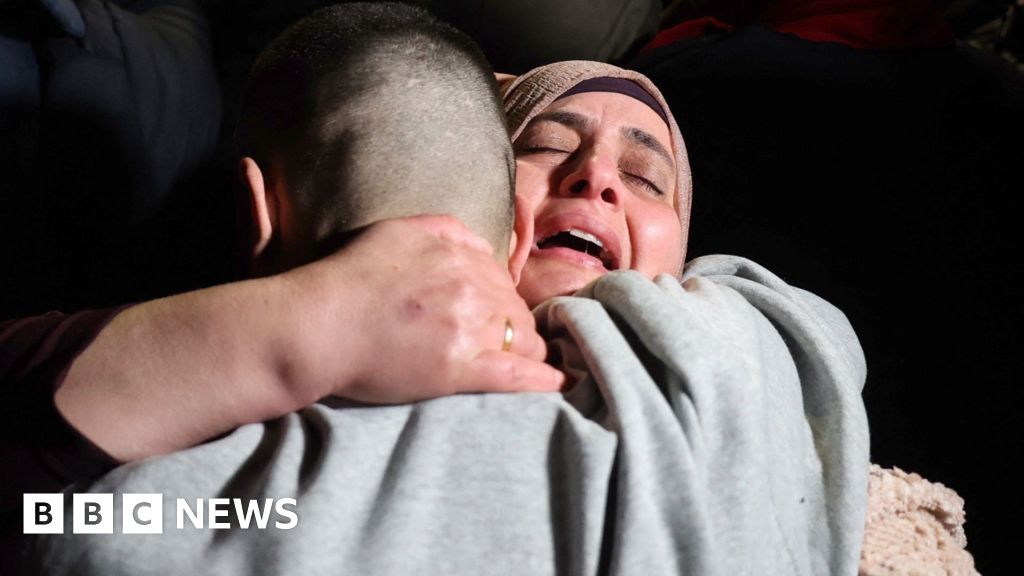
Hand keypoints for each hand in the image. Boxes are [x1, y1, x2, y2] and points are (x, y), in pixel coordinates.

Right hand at [282, 215, 564, 403]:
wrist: (316, 324)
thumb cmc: (346, 279)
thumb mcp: (396, 231)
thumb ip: (445, 230)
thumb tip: (483, 243)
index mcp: (457, 253)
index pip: (502, 276)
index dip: (501, 297)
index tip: (496, 312)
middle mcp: (469, 286)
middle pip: (516, 307)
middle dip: (515, 324)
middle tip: (505, 341)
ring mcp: (467, 328)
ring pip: (523, 338)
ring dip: (528, 350)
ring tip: (528, 363)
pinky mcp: (459, 369)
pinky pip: (516, 375)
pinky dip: (542, 381)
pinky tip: (558, 385)